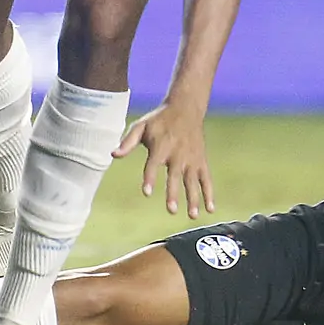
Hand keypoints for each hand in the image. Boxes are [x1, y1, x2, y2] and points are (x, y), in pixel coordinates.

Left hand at [114, 102, 214, 218]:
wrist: (185, 108)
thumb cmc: (159, 119)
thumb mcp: (141, 126)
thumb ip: (128, 142)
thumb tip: (113, 155)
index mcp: (161, 146)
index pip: (153, 165)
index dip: (149, 178)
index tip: (146, 192)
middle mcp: (177, 154)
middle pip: (175, 177)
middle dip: (173, 193)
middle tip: (171, 210)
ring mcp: (191, 159)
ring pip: (193, 182)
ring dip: (194, 199)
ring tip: (193, 216)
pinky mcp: (201, 161)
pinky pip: (207, 179)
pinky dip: (209, 193)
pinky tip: (210, 209)